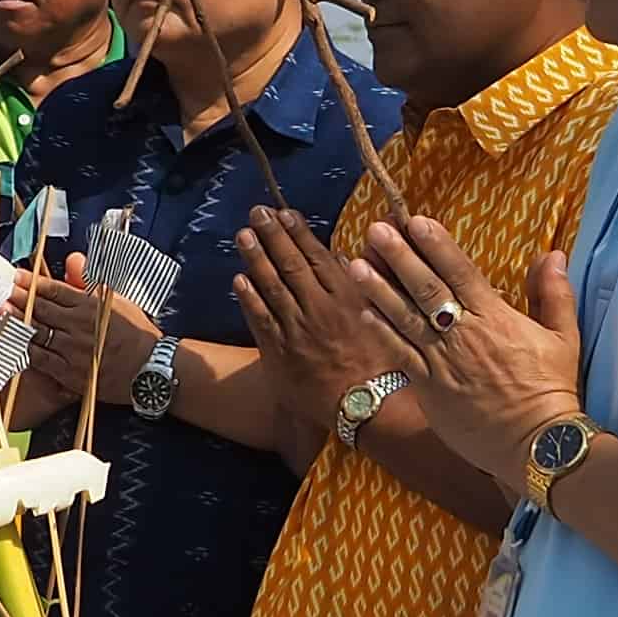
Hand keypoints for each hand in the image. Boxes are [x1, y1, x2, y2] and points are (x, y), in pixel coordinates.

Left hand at [24, 253, 158, 406]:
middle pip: (39, 309)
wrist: (150, 369)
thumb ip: (90, 280)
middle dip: (16, 298)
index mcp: (90, 306)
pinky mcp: (70, 375)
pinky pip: (41, 360)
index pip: (54, 290)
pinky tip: (12, 342)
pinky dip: (25, 350)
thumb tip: (72, 259)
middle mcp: (78, 327)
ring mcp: (72, 352)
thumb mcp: (117, 299)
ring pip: (36, 334)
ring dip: (15, 322)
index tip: (14, 275)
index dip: (31, 282)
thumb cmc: (135, 332)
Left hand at [233, 207, 394, 440]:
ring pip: (272, 287)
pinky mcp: (280, 352)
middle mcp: (320, 309)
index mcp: (347, 297)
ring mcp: (297, 330)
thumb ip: (358, 285)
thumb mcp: (379, 316)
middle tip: (257, 212)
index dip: (298, 232)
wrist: (364, 404)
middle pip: (291, 265)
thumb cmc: (378, 361)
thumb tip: (340, 256)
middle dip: (272, 236)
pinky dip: (249, 298)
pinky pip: (260, 319)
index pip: (317, 256)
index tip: (284, 212)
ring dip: (255, 259)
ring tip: (243, 235)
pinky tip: (239, 279)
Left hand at [342, 214, 580, 481]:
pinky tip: (362, 313)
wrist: (536, 445)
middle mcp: (464, 334)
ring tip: (356, 263)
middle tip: (375, 230)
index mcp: (496, 318)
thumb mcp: (563, 337)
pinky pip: (401, 355)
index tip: (416, 221)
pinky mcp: (430, 389)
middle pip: (426, 288)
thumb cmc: (552, 390)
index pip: (461, 272)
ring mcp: (443, 362)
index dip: (437, 246)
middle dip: (399, 257)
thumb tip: (552, 254)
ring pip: (405, 318)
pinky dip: (382, 333)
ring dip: (379, 289)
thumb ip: (553, 293)